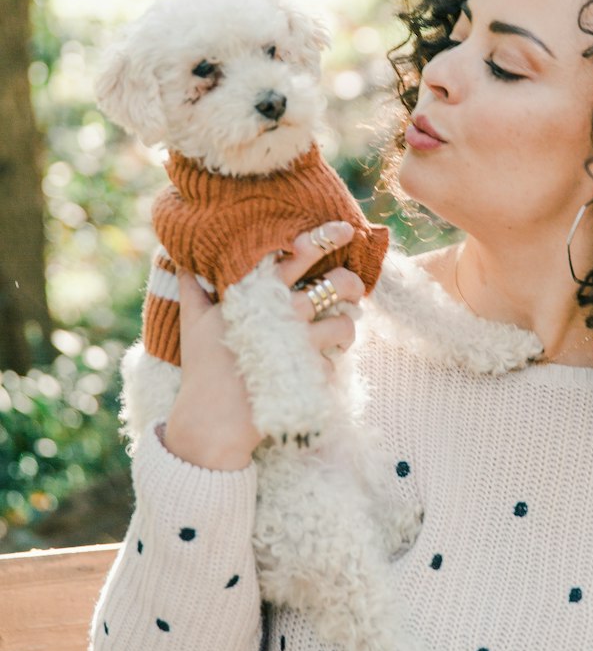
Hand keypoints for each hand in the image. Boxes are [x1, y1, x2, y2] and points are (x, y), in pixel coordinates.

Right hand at [163, 221, 363, 470]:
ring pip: (346, 325)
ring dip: (346, 329)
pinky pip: (335, 363)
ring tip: (338, 335)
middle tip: (352, 290)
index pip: (299, 254)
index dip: (325, 237)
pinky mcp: (311, 373)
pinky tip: (315, 370)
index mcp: (259, 293)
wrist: (212, 420)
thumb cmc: (203, 367)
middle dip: (352, 284)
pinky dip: (328, 366)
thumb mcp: (193, 321)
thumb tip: (182, 257)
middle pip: (337, 285)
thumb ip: (194, 286)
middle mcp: (285, 312)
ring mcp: (301, 343)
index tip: (344, 230)